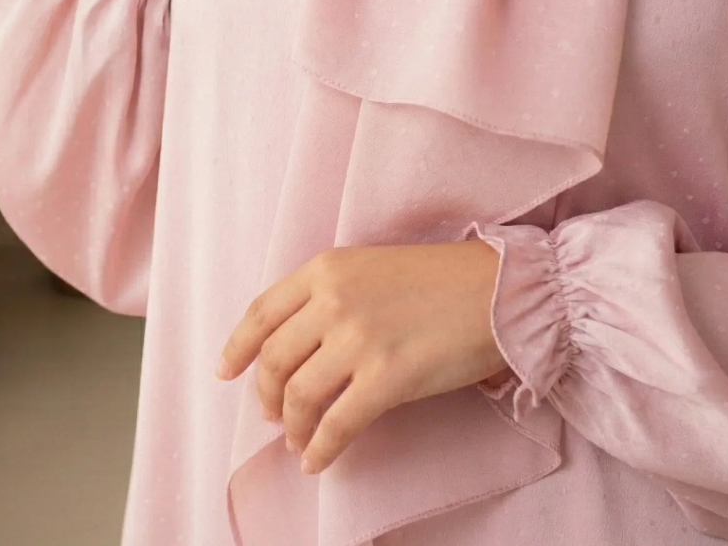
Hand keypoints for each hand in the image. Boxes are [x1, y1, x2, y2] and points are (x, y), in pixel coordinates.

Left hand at [216, 241, 511, 474]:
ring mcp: (359, 338)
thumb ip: (328, 294)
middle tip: (272, 414)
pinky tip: (318, 461)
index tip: (227, 371)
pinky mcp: (388, 378)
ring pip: (298, 395)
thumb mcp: (371, 267)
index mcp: (327, 268)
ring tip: (298, 440)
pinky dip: (320, 448)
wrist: (500, 289)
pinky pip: (336, 425)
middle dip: (266, 395)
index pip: (262, 312)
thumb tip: (295, 345)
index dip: (238, 347)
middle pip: (274, 359)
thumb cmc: (439, 278)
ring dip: (292, 426)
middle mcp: (334, 299)